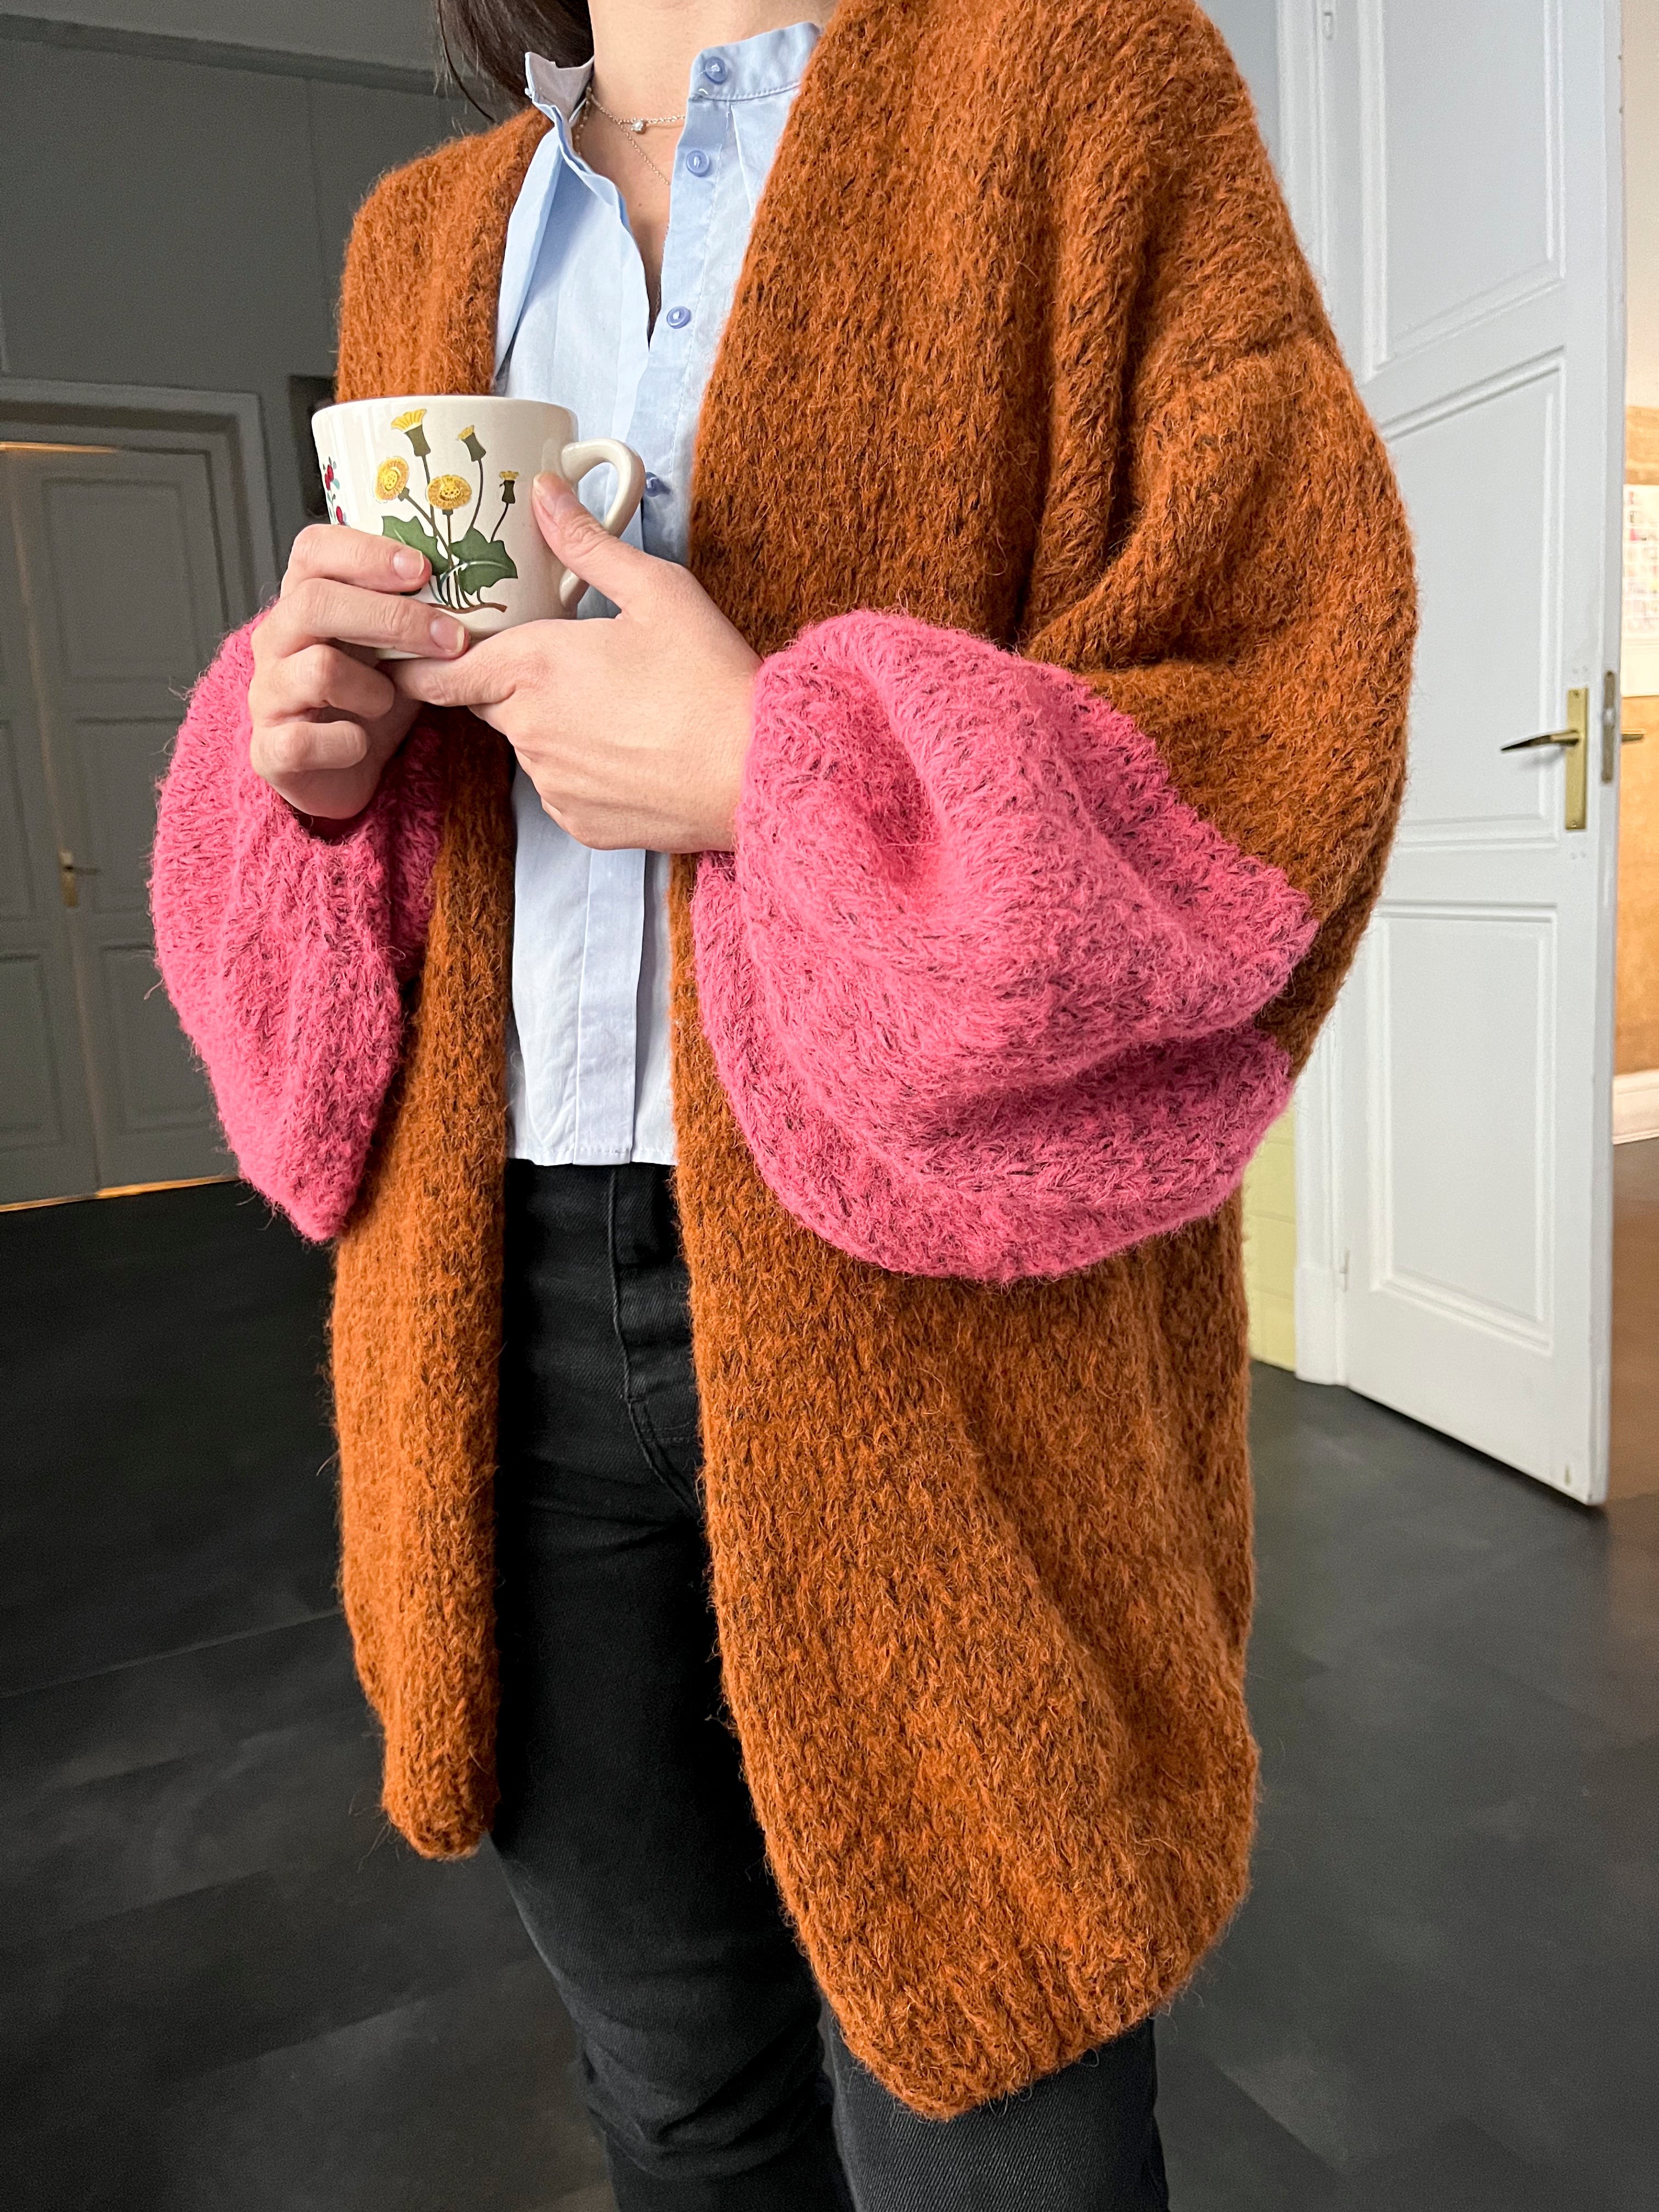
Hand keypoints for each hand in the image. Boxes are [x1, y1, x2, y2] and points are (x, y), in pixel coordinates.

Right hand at [248, 523, 469, 820]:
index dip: (366, 553)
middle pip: (316, 601)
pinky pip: (306, 740)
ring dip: (374, 689)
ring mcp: (267, 692)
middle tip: (450, 639)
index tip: (423, 569)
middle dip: (391, 617)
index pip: (315, 549)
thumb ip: (417, 612)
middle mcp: (277, 639)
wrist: (341, 772)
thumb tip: (478, 579)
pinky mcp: (269, 748)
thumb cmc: (370, 700)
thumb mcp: (397, 647)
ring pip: (319, 669)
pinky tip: (362, 744)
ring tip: (391, 702)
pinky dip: (348, 744)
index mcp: (305, 602)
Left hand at [389, 476, 759, 851]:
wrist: (756, 772)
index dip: (422, 660)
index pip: (443, 670)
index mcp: (536, 667)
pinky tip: (630, 750)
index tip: (412, 652)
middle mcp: (530, 730)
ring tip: (617, 708)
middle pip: (488, 700)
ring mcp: (552, 783)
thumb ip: (589, 543)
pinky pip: (559, 787)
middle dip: (510, 680)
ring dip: (550, 724)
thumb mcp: (657, 590)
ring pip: (527, 744)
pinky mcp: (579, 823)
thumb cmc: (711, 680)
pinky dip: (581, 768)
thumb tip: (545, 494)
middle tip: (568, 664)